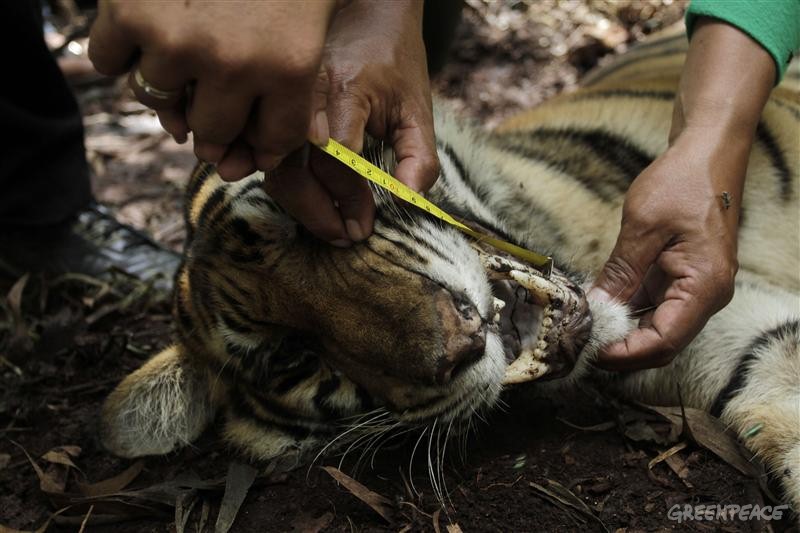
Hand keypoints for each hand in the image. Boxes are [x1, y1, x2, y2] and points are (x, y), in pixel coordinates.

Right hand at [89, 0, 339, 176]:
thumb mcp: (308, 14)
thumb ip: (285, 80)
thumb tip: (223, 155)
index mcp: (292, 66)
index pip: (273, 143)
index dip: (260, 139)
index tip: (252, 125)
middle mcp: (236, 64)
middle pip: (211, 132)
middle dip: (214, 114)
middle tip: (212, 79)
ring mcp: (178, 41)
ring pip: (156, 100)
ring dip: (166, 77)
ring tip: (181, 41)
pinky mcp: (129, 12)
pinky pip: (108, 63)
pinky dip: (118, 49)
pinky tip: (143, 24)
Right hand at [264, 0, 438, 243]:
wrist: (366, 9)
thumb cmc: (395, 59)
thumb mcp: (417, 106)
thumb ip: (419, 156)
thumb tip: (408, 200)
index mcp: (346, 91)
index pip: (337, 161)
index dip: (350, 200)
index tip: (364, 226)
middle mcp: (305, 95)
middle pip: (293, 171)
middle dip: (318, 214)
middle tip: (344, 237)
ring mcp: (282, 98)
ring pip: (272, 166)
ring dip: (297, 205)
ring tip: (327, 226)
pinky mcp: (271, 102)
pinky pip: (261, 151)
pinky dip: (278, 182)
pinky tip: (302, 200)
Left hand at [590, 133, 739, 369]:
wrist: (708, 153)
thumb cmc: (682, 182)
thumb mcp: (642, 227)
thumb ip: (620, 272)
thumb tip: (597, 309)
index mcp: (705, 285)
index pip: (664, 340)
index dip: (625, 353)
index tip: (590, 351)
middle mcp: (708, 294)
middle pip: (663, 343)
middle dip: (623, 350)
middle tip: (581, 345)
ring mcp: (698, 288)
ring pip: (659, 328)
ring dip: (625, 333)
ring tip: (586, 330)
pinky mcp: (686, 278)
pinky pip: (657, 307)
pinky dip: (630, 313)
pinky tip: (601, 309)